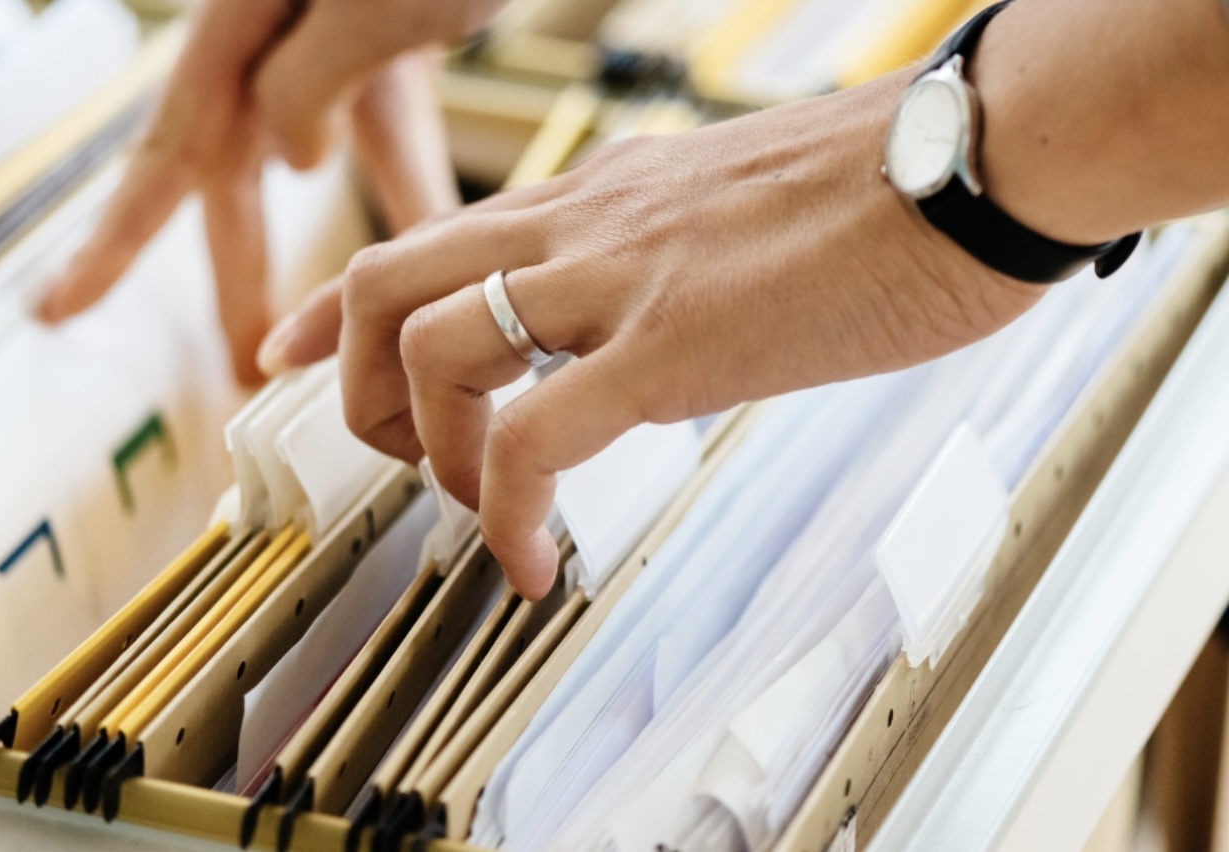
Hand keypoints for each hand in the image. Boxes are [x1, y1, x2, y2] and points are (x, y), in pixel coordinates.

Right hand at [36, 0, 471, 383]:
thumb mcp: (373, 16)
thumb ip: (310, 88)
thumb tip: (280, 155)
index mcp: (239, 27)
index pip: (165, 154)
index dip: (116, 242)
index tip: (64, 308)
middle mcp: (275, 36)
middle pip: (232, 177)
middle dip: (239, 273)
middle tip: (243, 364)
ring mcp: (335, 37)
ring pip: (311, 165)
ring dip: (319, 241)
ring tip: (311, 324)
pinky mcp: (397, 37)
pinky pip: (392, 134)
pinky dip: (411, 194)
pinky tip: (430, 248)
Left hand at [258, 69, 1044, 598]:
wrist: (978, 161)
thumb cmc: (886, 190)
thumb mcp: (735, 218)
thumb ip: (665, 264)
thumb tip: (644, 337)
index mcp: (600, 195)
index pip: (426, 235)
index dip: (331, 305)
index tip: (290, 350)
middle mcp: (585, 223)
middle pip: (383, 284)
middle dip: (350, 386)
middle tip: (401, 459)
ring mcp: (620, 278)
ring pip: (429, 353)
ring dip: (430, 454)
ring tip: (488, 514)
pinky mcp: (675, 345)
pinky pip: (536, 439)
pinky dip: (510, 514)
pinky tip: (537, 563)